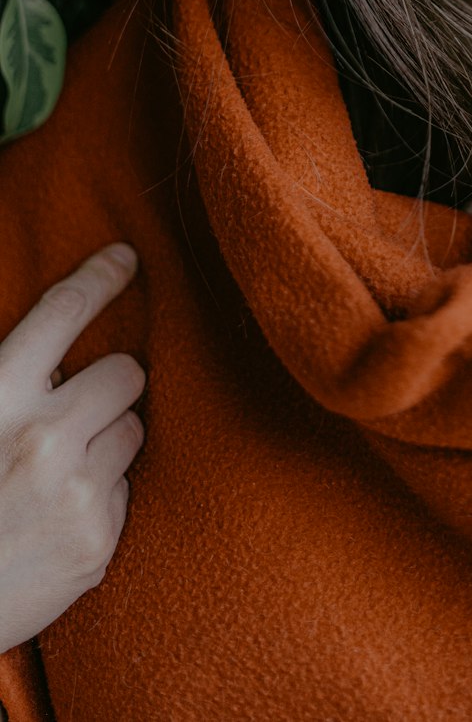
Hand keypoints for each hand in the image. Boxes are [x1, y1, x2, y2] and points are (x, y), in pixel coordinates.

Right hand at [0, 244, 145, 652]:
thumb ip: (14, 381)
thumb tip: (58, 347)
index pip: (61, 311)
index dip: (100, 276)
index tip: (127, 256)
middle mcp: (39, 437)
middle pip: (124, 371)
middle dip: (110, 386)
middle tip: (78, 412)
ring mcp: (74, 489)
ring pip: (133, 427)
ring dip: (109, 440)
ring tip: (63, 472)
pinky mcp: (98, 538)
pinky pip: (128, 486)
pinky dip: (106, 494)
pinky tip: (64, 515)